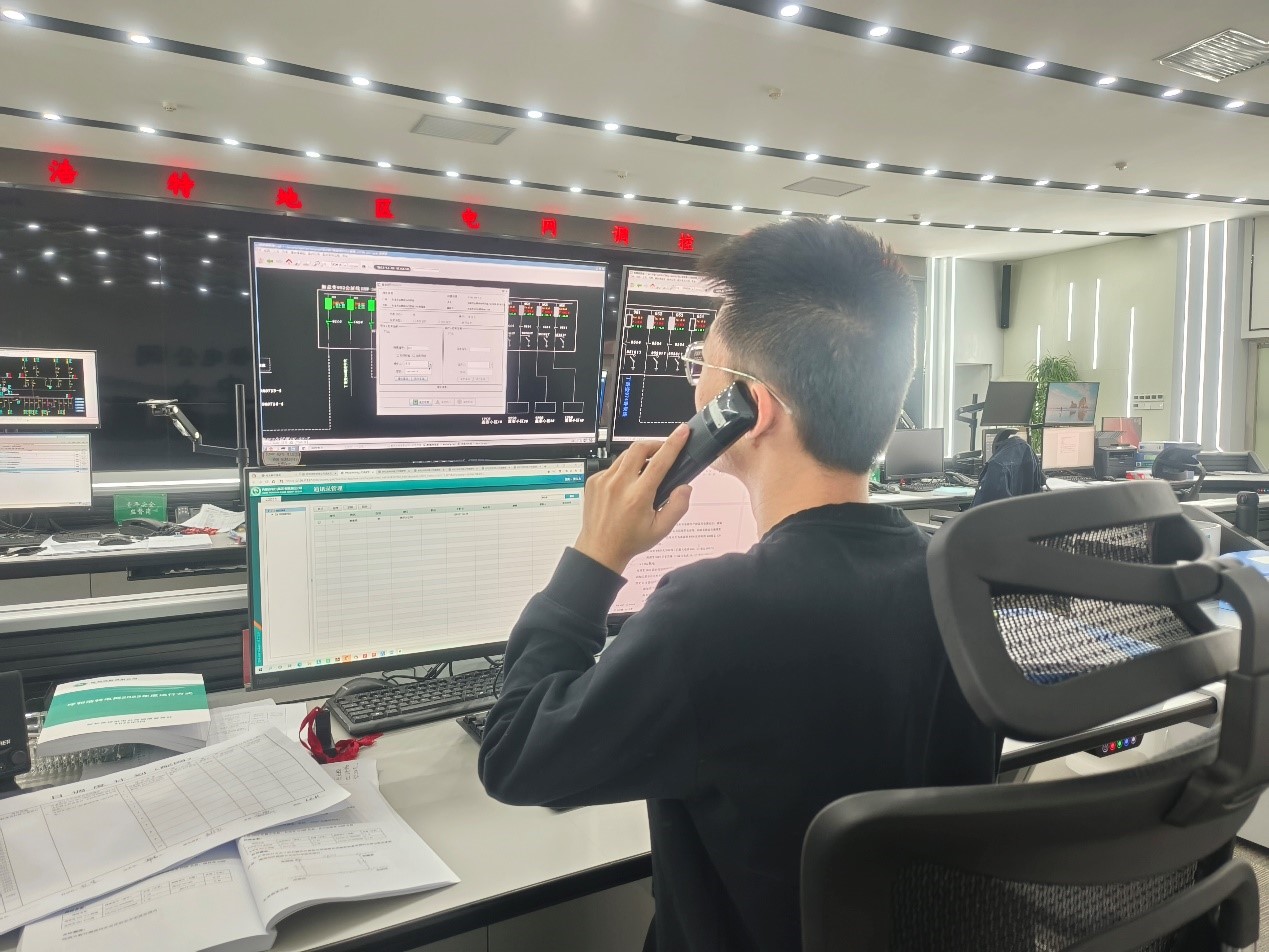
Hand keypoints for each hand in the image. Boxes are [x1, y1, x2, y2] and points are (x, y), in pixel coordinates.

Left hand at [574, 426, 693, 573]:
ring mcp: (603, 481)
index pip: (659, 461)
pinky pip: (612, 465)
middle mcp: (619, 485)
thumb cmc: (629, 541)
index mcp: (637, 496)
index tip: (681, 432)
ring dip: (639, 457)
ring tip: (645, 471)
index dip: (673, 443)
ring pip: (625, 455)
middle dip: (654, 444)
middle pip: (639, 447)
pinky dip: (623, 469)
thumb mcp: (661, 529)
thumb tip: (685, 487)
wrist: (599, 549)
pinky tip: (626, 484)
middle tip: (662, 451)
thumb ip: (678, 507)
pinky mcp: (593, 480)